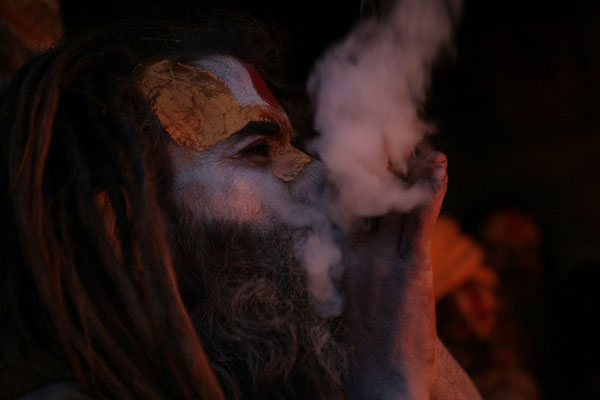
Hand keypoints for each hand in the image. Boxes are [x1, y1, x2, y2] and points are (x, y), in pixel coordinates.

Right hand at [341, 151, 447, 399]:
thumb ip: (363, 269)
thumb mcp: (357, 300)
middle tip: (400, 145)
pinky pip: (421, 220)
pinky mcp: (411, 268)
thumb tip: (369, 251)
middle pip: (373, 201)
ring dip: (415, 175)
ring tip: (431, 154)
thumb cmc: (371, 342)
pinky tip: (440, 168)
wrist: (379, 375)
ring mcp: (384, 259)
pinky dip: (431, 191)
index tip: (365, 162)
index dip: (356, 183)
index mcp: (346, 259)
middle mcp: (360, 252)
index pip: (349, 210)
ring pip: (399, 205)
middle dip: (387, 171)